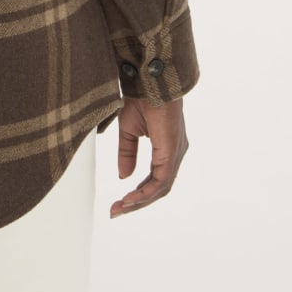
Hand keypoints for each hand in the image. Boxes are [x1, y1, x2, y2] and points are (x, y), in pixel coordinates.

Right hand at [109, 95, 187, 218]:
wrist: (148, 80)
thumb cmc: (141, 97)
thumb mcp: (129, 129)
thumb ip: (127, 152)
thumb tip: (124, 176)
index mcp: (167, 148)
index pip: (155, 179)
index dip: (138, 193)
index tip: (118, 202)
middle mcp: (175, 153)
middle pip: (159, 188)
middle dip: (137, 202)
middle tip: (116, 211)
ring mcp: (175, 153)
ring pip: (160, 188)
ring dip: (139, 200)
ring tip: (120, 207)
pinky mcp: (171, 152)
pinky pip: (160, 181)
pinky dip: (145, 192)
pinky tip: (130, 198)